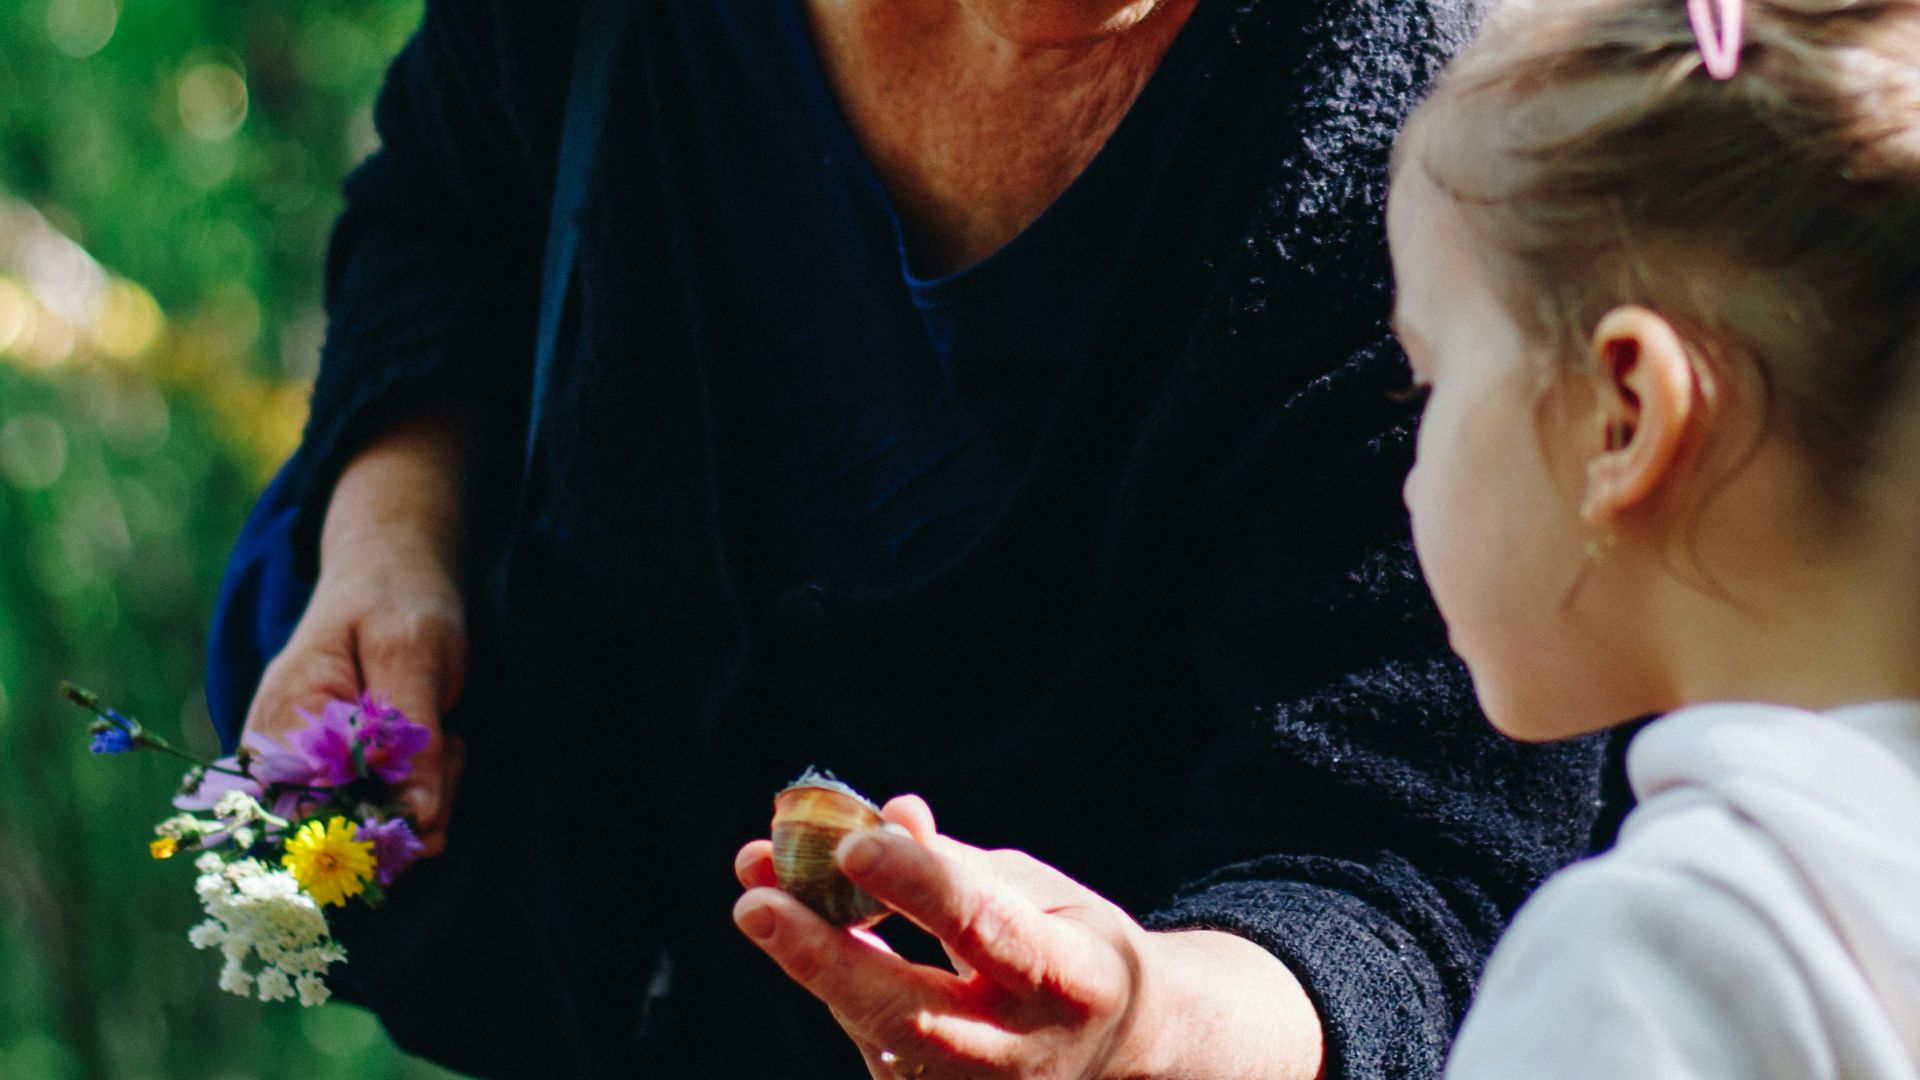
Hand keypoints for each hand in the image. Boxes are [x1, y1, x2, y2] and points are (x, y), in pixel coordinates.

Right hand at [243, 412, 472, 854]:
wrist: (389, 570)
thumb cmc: (396, 599)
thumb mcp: (414, 654)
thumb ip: (413, 739)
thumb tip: (420, 823)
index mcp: (280, 726)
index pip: (322, 821)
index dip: (389, 820)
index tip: (436, 777)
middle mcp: (277, 762)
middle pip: (350, 833)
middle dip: (418, 801)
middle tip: (447, 740)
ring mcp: (304, 774)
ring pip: (374, 828)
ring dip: (427, 792)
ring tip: (440, 731)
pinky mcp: (334, 779)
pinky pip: (383, 813)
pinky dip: (423, 788)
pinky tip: (432, 744)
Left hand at [734, 798, 1322, 1078]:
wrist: (1122, 1049)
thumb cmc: (1069, 942)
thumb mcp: (1038, 888)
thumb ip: (955, 863)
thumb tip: (886, 818)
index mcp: (1072, 977)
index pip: (986, 929)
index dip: (919, 885)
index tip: (853, 842)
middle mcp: (1024, 1051)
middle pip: (911, 1012)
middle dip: (826, 957)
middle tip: (755, 901)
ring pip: (876, 1032)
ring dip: (811, 961)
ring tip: (760, 891)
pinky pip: (871, 1041)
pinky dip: (831, 981)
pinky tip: (798, 929)